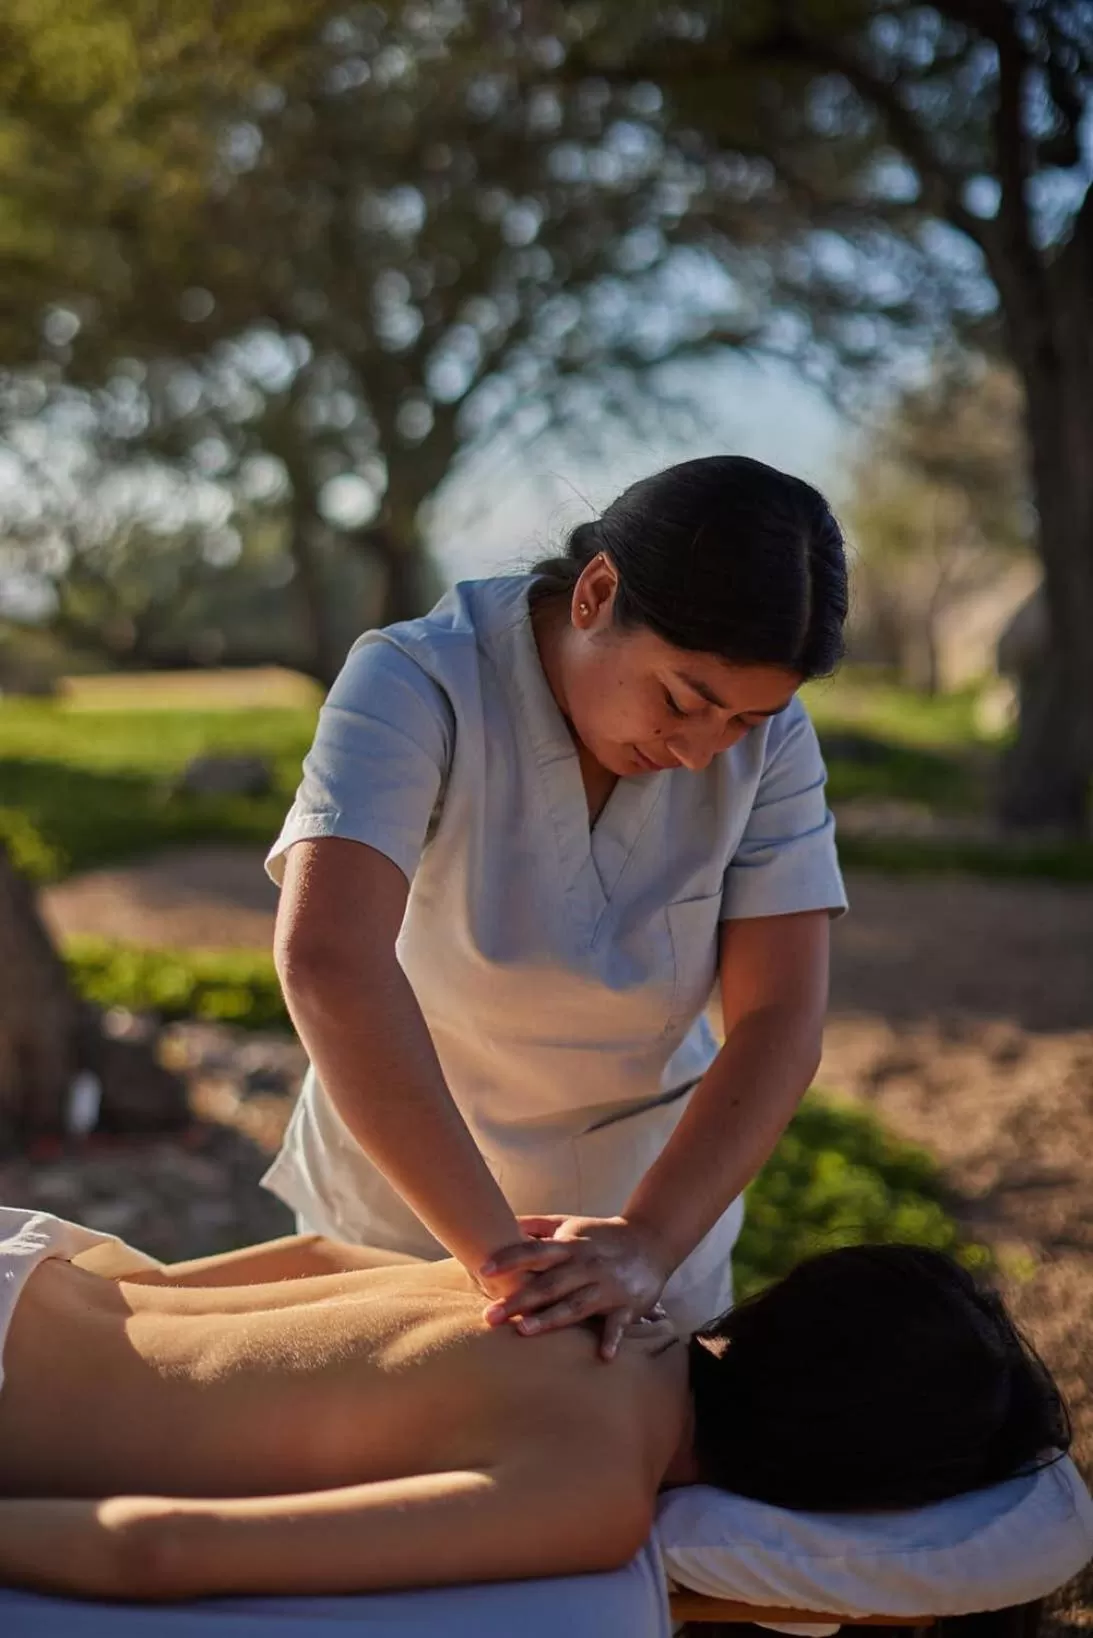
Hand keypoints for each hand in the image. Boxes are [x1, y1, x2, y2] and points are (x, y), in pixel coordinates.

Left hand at [479, 1215, 670, 1360]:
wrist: (651, 1241)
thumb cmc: (602, 1236)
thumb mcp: (571, 1224)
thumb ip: (538, 1225)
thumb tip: (505, 1220)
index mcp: (570, 1246)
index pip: (534, 1251)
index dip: (509, 1258)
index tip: (483, 1269)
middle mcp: (585, 1266)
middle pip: (548, 1284)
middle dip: (519, 1300)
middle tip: (490, 1316)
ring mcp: (606, 1286)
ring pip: (575, 1305)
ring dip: (551, 1318)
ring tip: (524, 1331)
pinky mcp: (627, 1305)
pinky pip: (618, 1324)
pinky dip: (612, 1339)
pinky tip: (603, 1356)